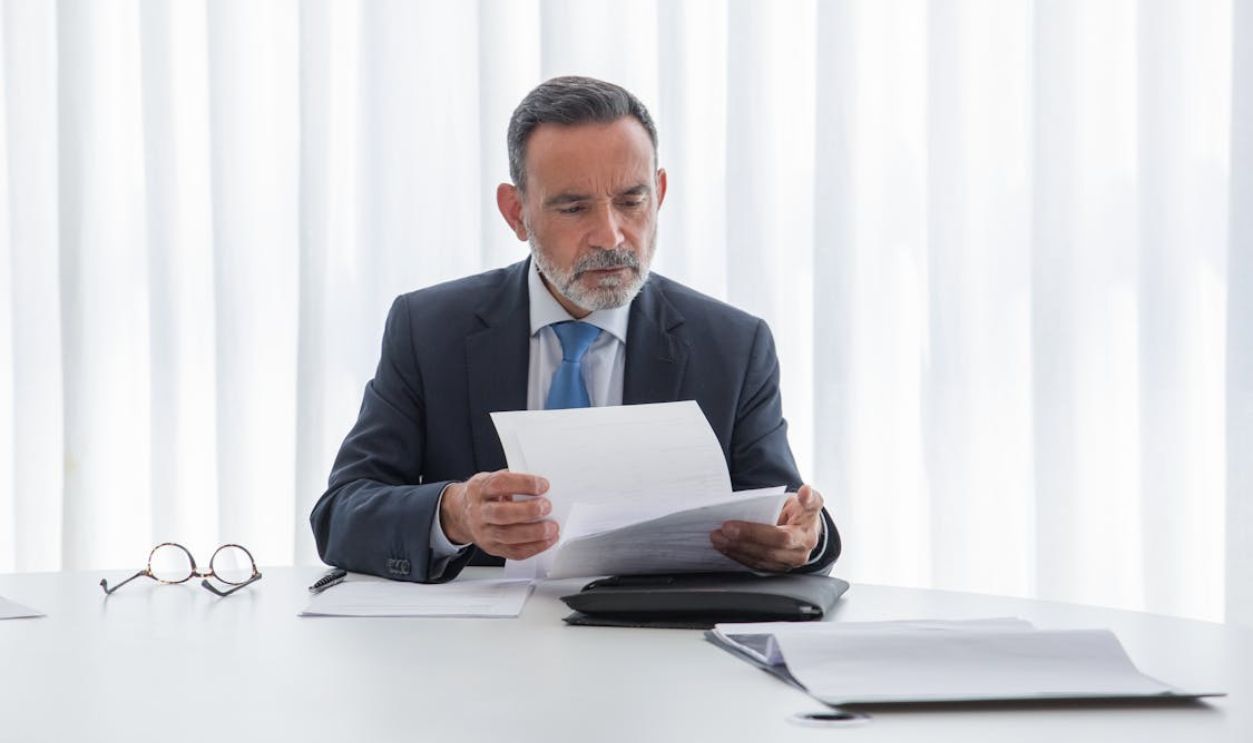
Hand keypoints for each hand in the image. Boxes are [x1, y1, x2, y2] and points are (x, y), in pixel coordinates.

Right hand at [439, 470, 558, 559]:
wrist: (461, 513)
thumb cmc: (483, 494)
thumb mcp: (491, 479)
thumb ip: (513, 481)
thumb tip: (542, 487)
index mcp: (480, 489)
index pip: (499, 484)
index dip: (523, 484)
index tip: (543, 485)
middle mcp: (479, 512)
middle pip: (501, 513)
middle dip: (528, 511)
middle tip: (546, 507)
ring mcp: (484, 532)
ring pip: (508, 536)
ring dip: (534, 533)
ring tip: (551, 527)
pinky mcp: (492, 548)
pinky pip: (514, 552)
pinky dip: (534, 547)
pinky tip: (547, 541)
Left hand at [710, 484, 823, 571]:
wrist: (808, 530)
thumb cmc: (805, 513)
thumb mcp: (812, 501)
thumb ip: (810, 497)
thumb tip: (805, 491)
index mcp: (805, 537)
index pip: (778, 537)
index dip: (753, 533)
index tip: (729, 525)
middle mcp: (797, 554)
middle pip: (765, 551)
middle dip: (739, 542)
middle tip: (718, 532)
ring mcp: (786, 564)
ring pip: (757, 561)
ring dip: (734, 550)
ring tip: (717, 539)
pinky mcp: (775, 568)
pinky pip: (754, 565)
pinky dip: (737, 556)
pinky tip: (724, 547)